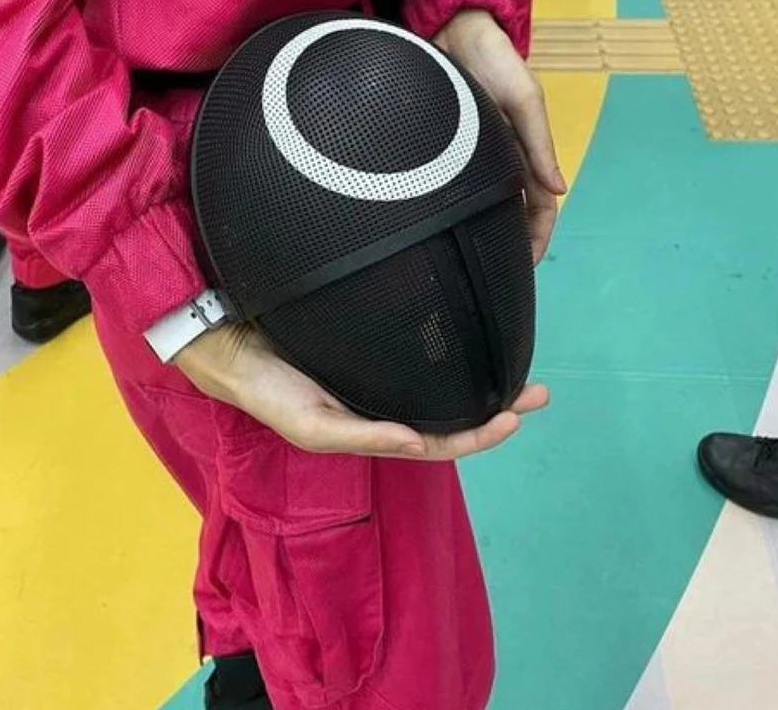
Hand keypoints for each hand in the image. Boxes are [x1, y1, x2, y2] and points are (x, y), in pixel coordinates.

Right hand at [176, 323, 548, 458]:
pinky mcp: (375, 341)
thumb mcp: (314, 425)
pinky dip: (453, 351)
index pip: (439, 440)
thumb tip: (418, 442)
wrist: (237, 343)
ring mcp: (383, 373)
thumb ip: (364, 435)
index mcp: (377, 428)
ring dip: (484, 380)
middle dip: (498, 407)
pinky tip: (473, 337)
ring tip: (520, 368)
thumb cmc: (272, 391)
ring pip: (444, 384)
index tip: (517, 416)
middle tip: (539, 391)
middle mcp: (387, 403)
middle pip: (453, 413)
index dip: (479, 435)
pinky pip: (424, 353)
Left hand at [434, 9, 566, 263]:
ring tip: (468, 258)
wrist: (450, 28)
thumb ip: (538, 141)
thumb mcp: (523, 98)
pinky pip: (454, 184)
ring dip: (482, 228)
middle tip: (492, 273)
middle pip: (510, 211)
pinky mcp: (444, 146)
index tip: (526, 268)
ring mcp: (471, 153)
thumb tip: (559, 189)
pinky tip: (440, 225)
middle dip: (509, 243)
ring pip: (482, 201)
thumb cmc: (493, 59)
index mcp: (523, 149)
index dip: (537, 237)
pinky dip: (455, 207)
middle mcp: (498, 157)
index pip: (539, 206)